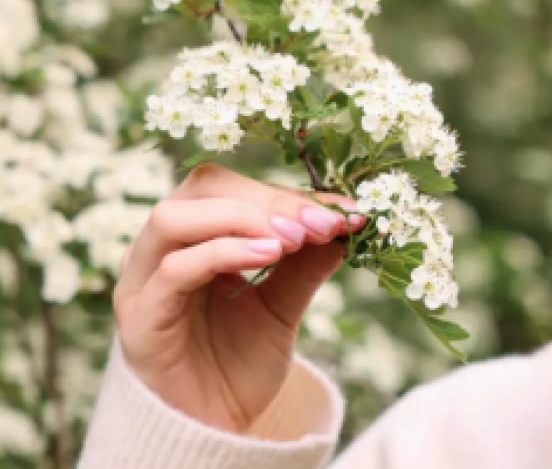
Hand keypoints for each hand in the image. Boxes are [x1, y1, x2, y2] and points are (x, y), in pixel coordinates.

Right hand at [112, 163, 365, 432]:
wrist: (214, 427)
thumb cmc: (240, 361)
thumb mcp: (284, 304)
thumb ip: (306, 263)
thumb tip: (346, 220)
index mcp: (195, 236)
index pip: (236, 188)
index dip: (291, 193)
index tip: (345, 211)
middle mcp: (161, 249)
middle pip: (204, 188)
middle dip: (269, 199)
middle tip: (321, 222)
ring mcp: (143, 280)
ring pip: (175, 218)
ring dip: (243, 218)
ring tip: (296, 238)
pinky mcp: (140, 316)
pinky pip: (175, 269)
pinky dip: (224, 252)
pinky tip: (271, 255)